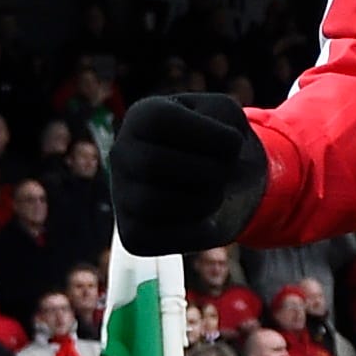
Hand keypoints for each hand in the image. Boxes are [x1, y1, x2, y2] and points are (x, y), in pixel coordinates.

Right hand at [109, 93, 267, 253]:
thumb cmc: (223, 145)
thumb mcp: (228, 117)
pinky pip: (158, 239)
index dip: (209, 135)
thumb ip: (220, 121)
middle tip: (225, 174)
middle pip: (152, 164)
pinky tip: (206, 220)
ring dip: (202, 202)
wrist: (231, 184)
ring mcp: (123, 196)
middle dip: (207, 172)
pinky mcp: (133, 235)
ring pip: (151, 203)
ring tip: (215, 195)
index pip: (160, 122)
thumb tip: (201, 168)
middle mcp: (122, 154)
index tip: (232, 144)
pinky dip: (195, 232)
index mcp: (141, 116)